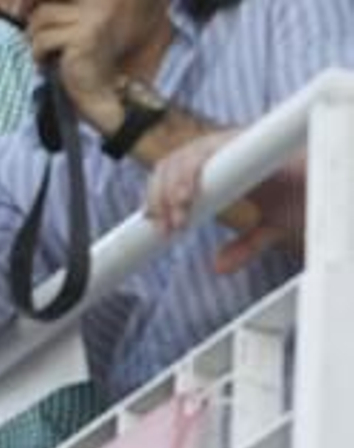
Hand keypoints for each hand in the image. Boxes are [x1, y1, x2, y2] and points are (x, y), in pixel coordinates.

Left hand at [26, 1, 122, 126]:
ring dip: (35, 40)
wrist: (99, 95)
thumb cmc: (82, 65)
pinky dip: (37, 53)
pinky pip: (43, 39)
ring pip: (42, 18)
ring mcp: (93, 19)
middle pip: (46, 5)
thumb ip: (56, 17)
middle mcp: (100, 4)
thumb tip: (23, 7)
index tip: (23, 14)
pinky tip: (45, 64)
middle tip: (31, 42)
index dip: (36, 5)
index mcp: (98, 1)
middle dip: (33, 24)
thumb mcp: (69, 33)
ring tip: (42, 55)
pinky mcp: (83, 37)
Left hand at [145, 129, 305, 273]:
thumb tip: (218, 267)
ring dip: (173, 187)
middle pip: (174, 162)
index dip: (159, 196)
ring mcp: (239, 141)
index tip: (155, 226)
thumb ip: (244, 245)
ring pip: (186, 154)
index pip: (177, 173)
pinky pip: (209, 148)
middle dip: (160, 196)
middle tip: (164, 229)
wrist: (340, 186)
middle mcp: (229, 151)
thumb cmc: (309, 197)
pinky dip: (192, 172)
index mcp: (227, 167)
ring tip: (176, 217)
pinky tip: (188, 197)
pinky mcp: (251, 137)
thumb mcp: (269, 229)